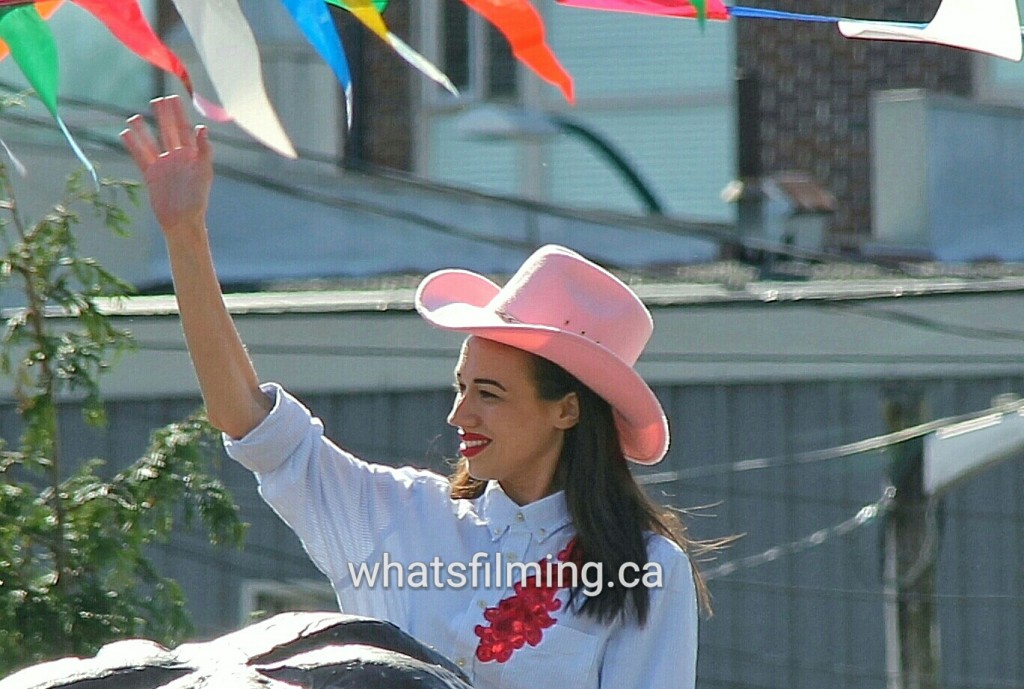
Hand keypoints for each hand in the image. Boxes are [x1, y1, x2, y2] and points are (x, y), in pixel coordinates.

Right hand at [120, 95, 212, 240]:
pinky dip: (133, 145)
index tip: (172, 98)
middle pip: (168, 132)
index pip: (184, 129)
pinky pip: (140, 156)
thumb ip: (204, 150)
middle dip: (163, 116)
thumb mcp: (204, 172)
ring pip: (151, 142)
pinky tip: (125, 133)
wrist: (183, 219)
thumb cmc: (197, 197)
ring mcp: (163, 165)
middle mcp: (176, 157)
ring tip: (134, 116)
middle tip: (157, 99)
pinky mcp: (151, 174)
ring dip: (143, 130)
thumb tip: (202, 128)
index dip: (179, 114)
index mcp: (191, 155)